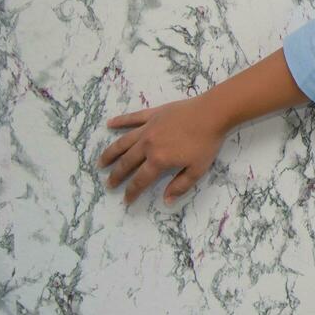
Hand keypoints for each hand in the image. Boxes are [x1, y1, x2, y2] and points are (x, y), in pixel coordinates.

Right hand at [97, 95, 228, 207]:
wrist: (213, 113)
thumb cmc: (207, 142)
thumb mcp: (198, 169)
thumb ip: (180, 185)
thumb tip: (166, 201)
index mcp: (158, 160)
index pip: (140, 180)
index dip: (132, 192)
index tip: (126, 200)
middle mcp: (147, 144)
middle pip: (127, 163)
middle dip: (117, 175)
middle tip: (109, 183)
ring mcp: (148, 127)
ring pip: (123, 142)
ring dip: (111, 153)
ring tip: (101, 162)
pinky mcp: (153, 114)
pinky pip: (133, 118)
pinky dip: (120, 121)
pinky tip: (109, 124)